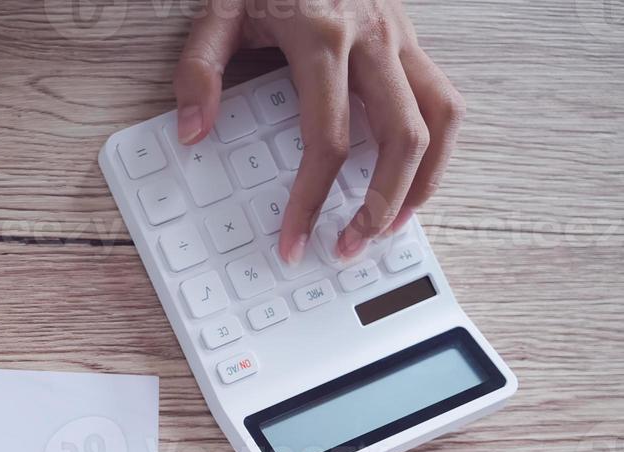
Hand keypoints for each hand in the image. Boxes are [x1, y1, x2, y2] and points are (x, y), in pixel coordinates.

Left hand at [175, 0, 463, 261]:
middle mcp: (373, 40)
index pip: (326, 139)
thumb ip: (199, 71)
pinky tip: (411, 178)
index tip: (294, 240)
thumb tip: (192, 133)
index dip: (311, 199)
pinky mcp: (412, 39)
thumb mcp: (218, 9)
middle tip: (350, 246)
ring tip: (392, 225)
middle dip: (380, 204)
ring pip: (440, 120)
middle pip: (399, 138)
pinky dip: (435, 147)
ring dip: (422, 181)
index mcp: (323, 38)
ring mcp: (401, 38)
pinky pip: (442, 98)